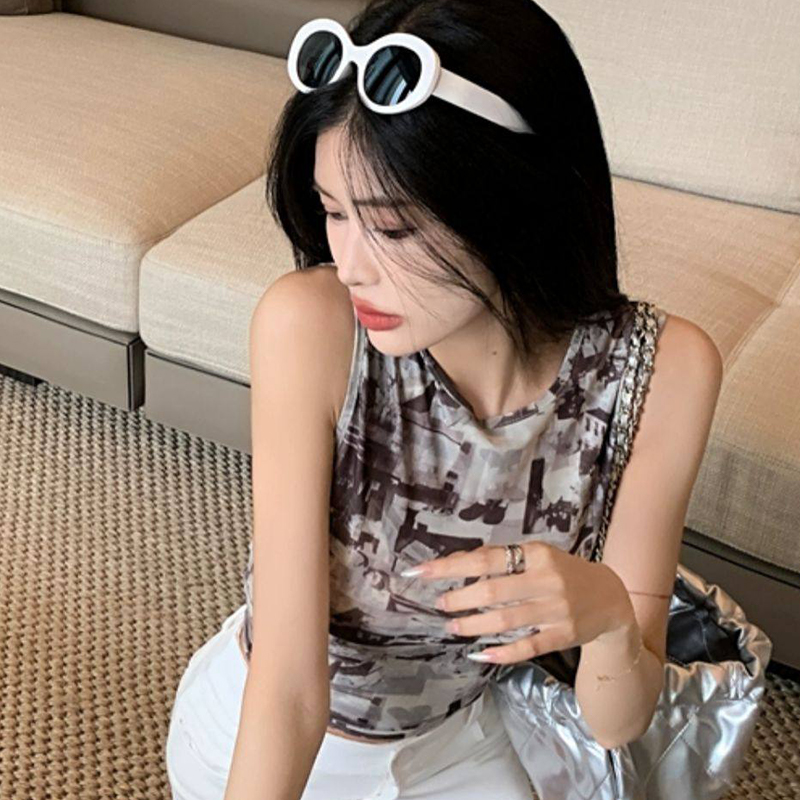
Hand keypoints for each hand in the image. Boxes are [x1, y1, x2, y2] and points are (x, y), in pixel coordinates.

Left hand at [408, 542, 636, 663]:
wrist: (610, 598)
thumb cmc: (562, 572)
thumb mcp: (535, 556)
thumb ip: (499, 559)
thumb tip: (454, 562)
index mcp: (537, 554)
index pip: (485, 558)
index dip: (449, 566)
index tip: (420, 572)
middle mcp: (547, 580)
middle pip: (493, 592)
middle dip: (459, 600)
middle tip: (440, 604)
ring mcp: (556, 611)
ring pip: (505, 622)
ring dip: (473, 626)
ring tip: (452, 626)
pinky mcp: (563, 636)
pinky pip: (526, 648)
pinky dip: (500, 653)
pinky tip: (479, 654)